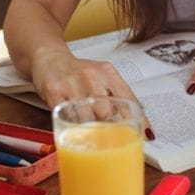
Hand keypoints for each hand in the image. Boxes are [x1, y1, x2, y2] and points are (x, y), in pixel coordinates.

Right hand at [31, 48, 152, 137]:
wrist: (50, 57)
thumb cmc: (78, 72)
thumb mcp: (102, 77)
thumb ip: (119, 96)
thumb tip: (141, 121)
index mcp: (107, 72)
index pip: (127, 97)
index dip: (138, 118)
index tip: (145, 134)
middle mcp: (91, 76)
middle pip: (107, 111)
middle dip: (109, 127)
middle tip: (110, 137)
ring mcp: (71, 84)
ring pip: (87, 117)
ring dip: (90, 131)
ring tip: (92, 136)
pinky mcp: (54, 92)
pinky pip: (66, 117)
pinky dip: (72, 128)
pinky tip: (75, 130)